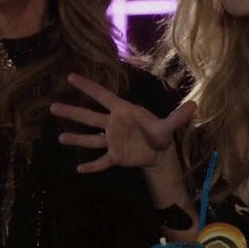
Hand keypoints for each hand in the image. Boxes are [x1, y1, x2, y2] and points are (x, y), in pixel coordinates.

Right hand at [49, 72, 195, 172]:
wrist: (160, 154)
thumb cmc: (160, 133)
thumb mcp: (168, 126)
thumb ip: (178, 117)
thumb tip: (195, 106)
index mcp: (123, 111)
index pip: (103, 96)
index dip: (88, 87)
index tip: (71, 77)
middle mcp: (113, 123)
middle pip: (90, 117)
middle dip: (72, 112)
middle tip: (53, 107)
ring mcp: (111, 140)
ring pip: (90, 138)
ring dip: (76, 139)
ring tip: (59, 137)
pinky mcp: (114, 156)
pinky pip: (101, 161)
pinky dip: (92, 166)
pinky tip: (79, 170)